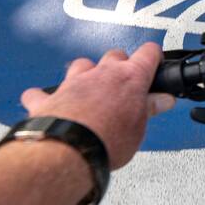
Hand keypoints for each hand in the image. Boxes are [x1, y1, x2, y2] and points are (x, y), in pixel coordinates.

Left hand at [19, 42, 175, 168]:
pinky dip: (44, 97)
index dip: (153, 56)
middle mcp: (101, 73)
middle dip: (120, 65)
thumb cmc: (106, 140)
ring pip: (82, 65)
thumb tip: (163, 100)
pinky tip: (48, 102)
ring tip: (91, 90)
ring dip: (87, 73)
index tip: (154, 62)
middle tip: (125, 83)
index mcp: (129, 78)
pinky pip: (41, 92)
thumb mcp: (139, 128)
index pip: (148, 54)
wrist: (70, 150)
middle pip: (114, 55)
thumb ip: (149, 108)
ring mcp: (73, 82)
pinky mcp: (49, 98)